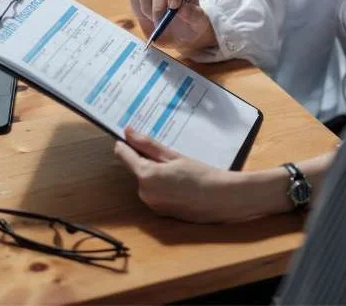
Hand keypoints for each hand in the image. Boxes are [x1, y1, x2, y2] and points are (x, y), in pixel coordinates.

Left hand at [114, 127, 246, 222]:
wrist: (221, 199)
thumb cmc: (200, 174)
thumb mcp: (174, 156)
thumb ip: (148, 145)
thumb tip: (128, 132)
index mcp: (146, 176)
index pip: (124, 155)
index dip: (125, 143)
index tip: (128, 134)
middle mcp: (144, 193)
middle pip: (136, 168)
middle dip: (146, 159)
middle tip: (166, 152)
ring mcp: (151, 205)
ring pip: (145, 180)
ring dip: (154, 172)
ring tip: (177, 167)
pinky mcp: (160, 212)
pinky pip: (153, 192)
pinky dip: (160, 185)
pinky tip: (179, 181)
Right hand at [130, 0, 216, 52]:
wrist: (182, 39)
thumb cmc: (193, 27)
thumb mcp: (200, 23)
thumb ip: (194, 15)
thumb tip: (182, 9)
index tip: (175, 6)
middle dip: (160, 5)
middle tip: (163, 22)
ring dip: (148, 8)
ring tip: (159, 23)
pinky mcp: (139, 0)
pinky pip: (135, 0)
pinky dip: (141, 12)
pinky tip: (151, 22)